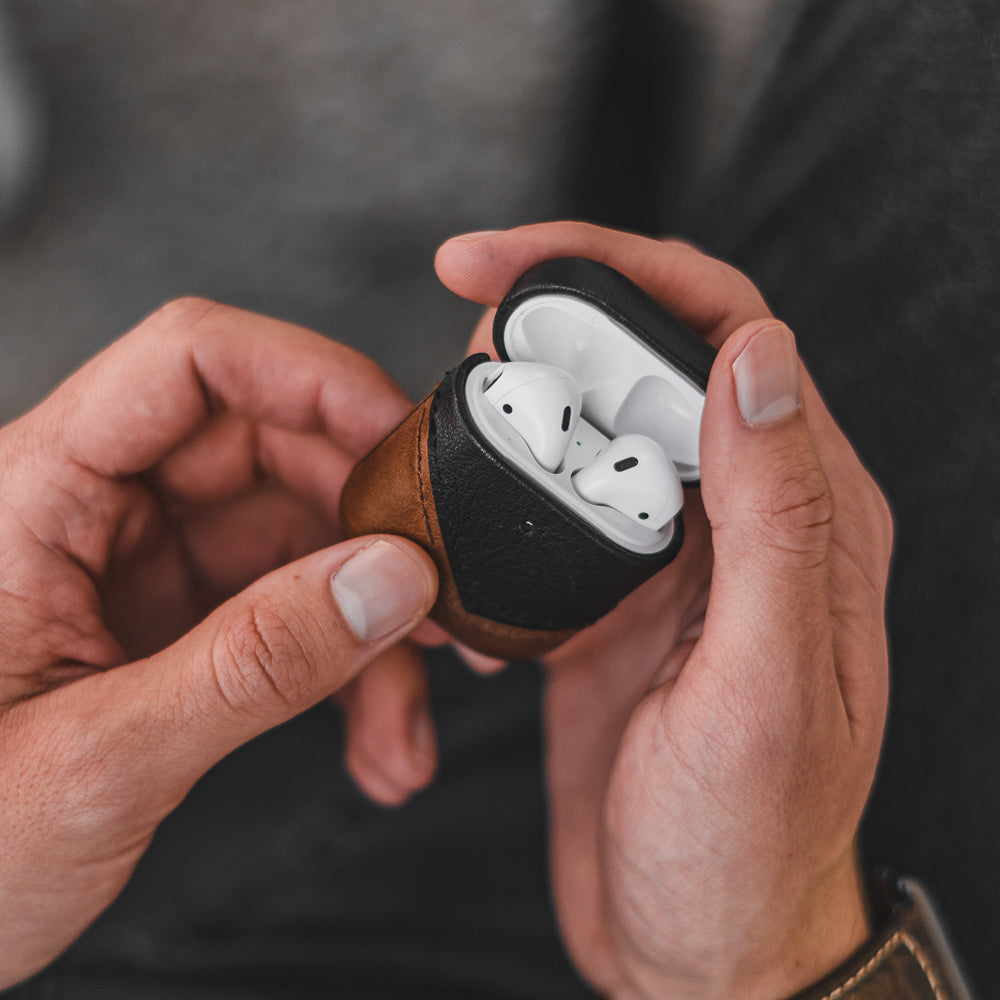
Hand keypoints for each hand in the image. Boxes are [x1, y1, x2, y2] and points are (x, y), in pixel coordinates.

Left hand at [0, 299, 437, 987]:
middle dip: (372, 532)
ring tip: (404, 719)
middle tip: (437, 600)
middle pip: (272, 452)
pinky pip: (292, 611)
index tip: (402, 436)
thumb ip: (255, 664)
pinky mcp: (177, 624)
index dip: (310, 376)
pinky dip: (349, 671)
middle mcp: (97, 511)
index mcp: (38, 494)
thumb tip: (391, 581)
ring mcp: (141, 568)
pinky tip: (374, 736)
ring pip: (300, 543)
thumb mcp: (99, 760)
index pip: (191, 362)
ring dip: (372, 630)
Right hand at [434, 224, 891, 999]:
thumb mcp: (768, 688)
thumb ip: (776, 518)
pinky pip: (553, 510)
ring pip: (592, 428)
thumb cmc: (746, 844)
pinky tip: (462, 519)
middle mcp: (742, 519)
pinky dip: (499, 495)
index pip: (725, 333)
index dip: (621, 269)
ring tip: (448, 414)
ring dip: (519, 402)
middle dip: (552, 320)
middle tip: (466, 331)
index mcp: (804, 515)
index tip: (506, 264)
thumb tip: (757, 358)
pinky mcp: (612, 599)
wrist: (700, 944)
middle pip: (648, 361)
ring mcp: (671, 557)